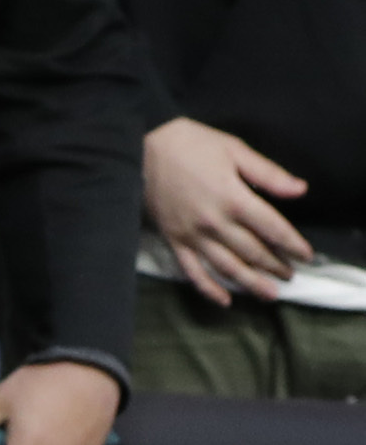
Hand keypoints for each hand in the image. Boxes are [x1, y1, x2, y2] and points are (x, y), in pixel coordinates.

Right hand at [143, 116, 308, 306]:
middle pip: (253, 252)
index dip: (292, 244)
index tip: (305, 255)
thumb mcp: (234, 149)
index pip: (272, 229)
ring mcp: (192, 235)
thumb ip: (268, 173)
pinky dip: (208, 289)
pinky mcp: (174, 240)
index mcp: (233, 198)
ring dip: (251, 284)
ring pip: (227, 267)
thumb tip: (300, 190)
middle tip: (290, 275)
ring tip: (270, 294)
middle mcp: (215, 223)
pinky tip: (225, 300)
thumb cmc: (190, 144)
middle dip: (275, 265)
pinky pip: (192, 272)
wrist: (140, 149)